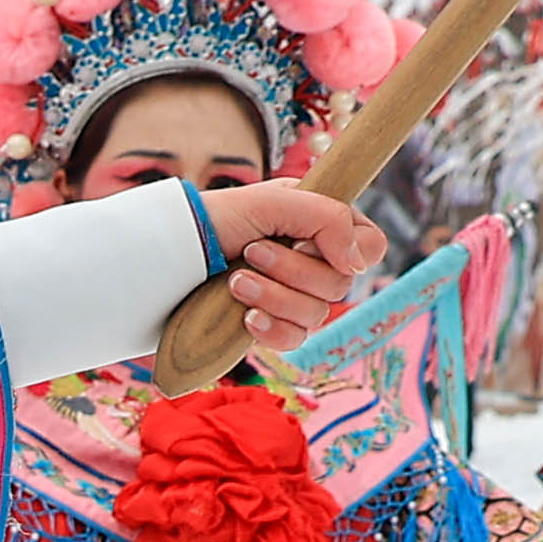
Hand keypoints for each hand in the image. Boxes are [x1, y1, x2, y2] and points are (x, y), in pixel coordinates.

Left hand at [198, 181, 389, 353]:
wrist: (171, 255)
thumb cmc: (220, 219)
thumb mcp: (275, 201)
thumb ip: (328, 219)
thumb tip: (356, 263)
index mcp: (322, 226)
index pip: (371, 247)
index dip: (352, 251)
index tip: (313, 243)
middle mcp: (314, 261)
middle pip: (341, 284)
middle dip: (292, 269)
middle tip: (252, 251)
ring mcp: (294, 297)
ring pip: (316, 314)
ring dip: (273, 295)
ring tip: (236, 280)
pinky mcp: (272, 325)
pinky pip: (294, 340)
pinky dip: (271, 328)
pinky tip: (247, 317)